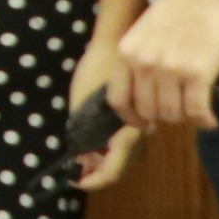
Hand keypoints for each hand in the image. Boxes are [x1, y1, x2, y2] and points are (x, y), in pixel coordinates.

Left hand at [68, 33, 141, 191]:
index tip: (73, 181)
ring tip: (82, 151)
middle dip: (96, 169)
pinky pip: (128, 140)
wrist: (118, 37)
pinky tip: (95, 138)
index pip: (111, 171)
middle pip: (120, 166)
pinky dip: (110, 146)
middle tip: (74, 165)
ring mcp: (145, 125)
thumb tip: (80, 161)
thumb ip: (81, 133)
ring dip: (103, 158)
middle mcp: (141, 133)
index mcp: (127, 131)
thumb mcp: (80, 102)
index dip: (92, 181)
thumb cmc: (96, 67)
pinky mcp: (143, 116)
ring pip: (125, 155)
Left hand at [116, 0, 218, 130]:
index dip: (130, 119)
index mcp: (126, 54)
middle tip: (178, 112)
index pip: (118, 100)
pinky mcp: (198, 73)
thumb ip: (139, 60)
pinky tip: (210, 120)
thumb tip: (144, 95)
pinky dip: (205, 121)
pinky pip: (197, 111)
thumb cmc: (178, 7)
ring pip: (173, 115)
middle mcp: (143, 64)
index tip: (143, 124)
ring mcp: (170, 70)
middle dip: (163, 117)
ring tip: (195, 109)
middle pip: (148, 111)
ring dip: (185, 118)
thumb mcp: (143, 33)